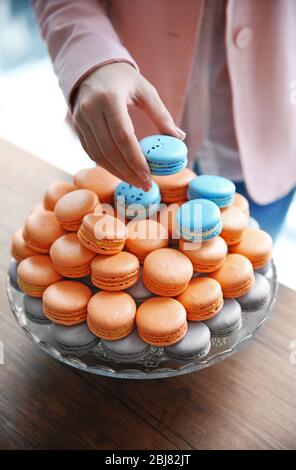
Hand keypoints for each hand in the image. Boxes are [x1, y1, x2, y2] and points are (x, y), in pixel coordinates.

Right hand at [73, 62, 184, 190]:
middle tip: (146, 185)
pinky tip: (122, 173)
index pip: (123, 136)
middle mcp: (91, 110)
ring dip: (118, 173)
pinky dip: (107, 166)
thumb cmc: (123, 79)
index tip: (149, 176)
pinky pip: (91, 153)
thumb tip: (180, 138)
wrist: (91, 67)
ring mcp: (80, 120)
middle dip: (128, 172)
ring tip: (136, 183)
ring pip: (98, 155)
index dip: (135, 160)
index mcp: (110, 98)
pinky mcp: (77, 127)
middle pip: (110, 150)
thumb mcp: (145, 91)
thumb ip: (161, 115)